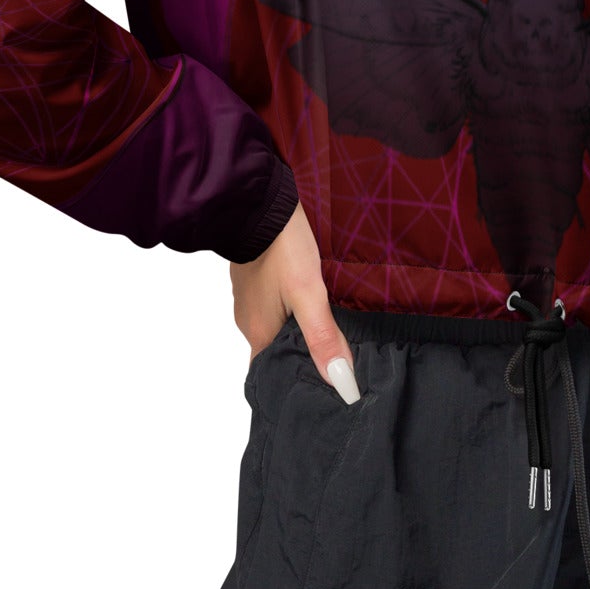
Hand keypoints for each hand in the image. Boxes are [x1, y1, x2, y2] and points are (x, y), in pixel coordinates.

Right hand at [229, 200, 361, 402]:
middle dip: (302, 355)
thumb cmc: (281, 248)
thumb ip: (323, 338)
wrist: (258, 202)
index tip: (322, 386)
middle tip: (335, 358)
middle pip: (276, 350)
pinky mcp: (254, 277)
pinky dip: (290, 308)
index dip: (295, 381)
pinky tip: (310, 299)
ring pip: (275, 325)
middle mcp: (248, 320)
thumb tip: (341, 383)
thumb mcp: (309, 295)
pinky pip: (272, 303)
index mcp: (258, 333)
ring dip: (298, 329)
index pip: (273, 373)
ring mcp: (249, 297)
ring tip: (330, 329)